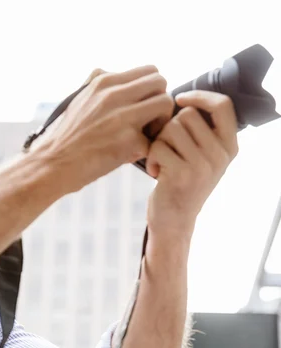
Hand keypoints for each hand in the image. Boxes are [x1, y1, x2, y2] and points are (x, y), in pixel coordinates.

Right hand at [30, 65, 174, 194]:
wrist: (52, 164)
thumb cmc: (65, 136)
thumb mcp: (78, 98)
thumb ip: (96, 83)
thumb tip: (109, 72)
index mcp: (103, 82)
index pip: (149, 71)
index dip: (152, 89)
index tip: (143, 105)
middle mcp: (114, 95)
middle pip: (160, 82)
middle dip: (160, 101)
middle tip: (149, 121)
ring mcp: (123, 118)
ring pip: (165, 104)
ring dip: (161, 121)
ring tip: (145, 136)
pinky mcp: (129, 142)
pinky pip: (154, 139)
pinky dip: (146, 150)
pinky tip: (132, 156)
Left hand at [146, 90, 238, 233]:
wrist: (174, 220)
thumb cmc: (182, 181)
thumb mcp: (202, 157)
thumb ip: (201, 132)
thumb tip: (179, 99)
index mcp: (229, 146)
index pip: (223, 105)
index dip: (200, 96)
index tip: (179, 99)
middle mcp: (220, 155)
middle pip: (187, 115)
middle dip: (168, 127)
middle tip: (166, 148)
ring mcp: (203, 165)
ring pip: (170, 129)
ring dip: (158, 143)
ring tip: (162, 161)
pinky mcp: (182, 175)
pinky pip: (157, 147)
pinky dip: (150, 158)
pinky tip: (156, 172)